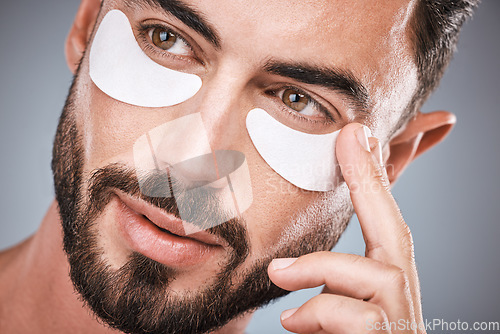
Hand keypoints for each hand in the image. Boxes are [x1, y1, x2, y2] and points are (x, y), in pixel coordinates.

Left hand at [268, 123, 423, 333]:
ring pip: (376, 275)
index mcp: (382, 280)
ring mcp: (401, 320)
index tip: (357, 131)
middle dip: (373, 177)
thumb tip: (281, 267)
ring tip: (279, 274)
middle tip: (352, 134)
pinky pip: (358, 318)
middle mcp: (400, 294)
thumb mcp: (328, 311)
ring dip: (322, 269)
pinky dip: (321, 313)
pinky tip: (297, 323)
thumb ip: (317, 286)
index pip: (380, 219)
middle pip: (395, 226)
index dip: (371, 173)